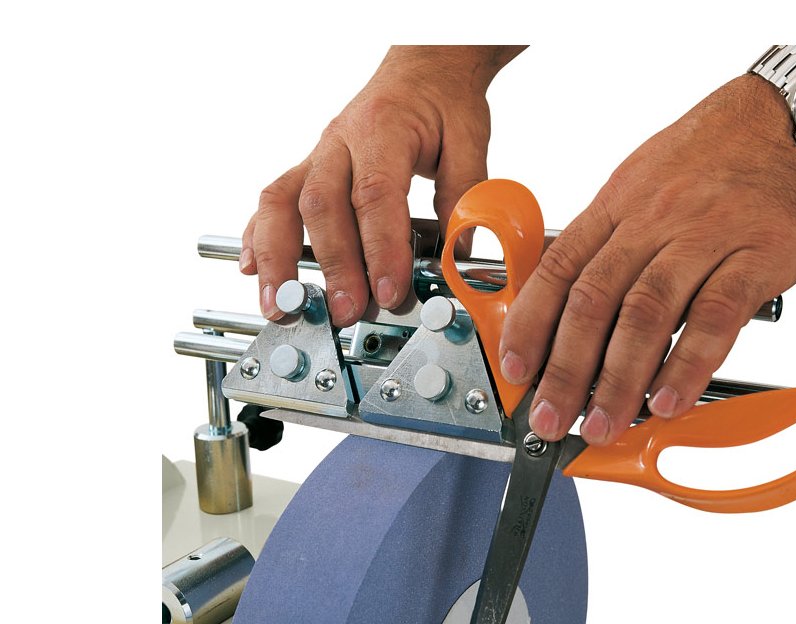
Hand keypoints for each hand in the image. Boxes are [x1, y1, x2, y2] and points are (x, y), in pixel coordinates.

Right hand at [240, 46, 523, 323]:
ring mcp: (318, 155)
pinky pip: (272, 200)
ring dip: (277, 258)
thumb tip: (461, 252)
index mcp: (382, 130)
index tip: (390, 291)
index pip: (376, 195)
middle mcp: (340, 140)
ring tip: (279, 302)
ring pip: (281, 203)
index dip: (381, 248)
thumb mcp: (470, 140)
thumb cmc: (443, 101)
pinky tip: (252, 268)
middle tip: (345, 311)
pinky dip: (257, 236)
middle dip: (333, 266)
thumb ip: (465, 195)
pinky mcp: (308, 168)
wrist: (424, 66)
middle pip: (322, 207)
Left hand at [499, 74, 795, 445]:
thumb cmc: (719, 155)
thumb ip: (610, 239)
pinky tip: (669, 399)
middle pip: (593, 300)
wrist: (795, 116)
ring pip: (646, 313)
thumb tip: (570, 299)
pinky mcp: (758, 254)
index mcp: (618, 204)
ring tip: (604, 422)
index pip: (558, 269)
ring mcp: (704, 235)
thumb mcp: (644, 182)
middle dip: (565, 369)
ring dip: (619, 378)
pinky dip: (687, 363)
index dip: (529, 324)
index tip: (514, 368)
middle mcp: (652, 219)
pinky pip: (716, 316)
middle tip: (551, 417)